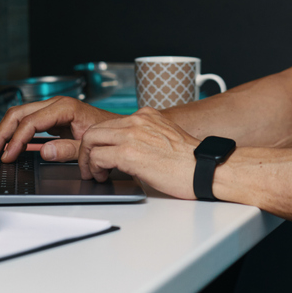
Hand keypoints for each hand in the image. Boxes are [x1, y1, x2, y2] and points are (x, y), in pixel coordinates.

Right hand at [0, 96, 118, 161]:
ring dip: (4, 132)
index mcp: (65, 108)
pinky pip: (27, 121)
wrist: (118, 131)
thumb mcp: (89, 146)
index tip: (8, 155)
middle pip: (19, 114)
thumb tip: (44, 151)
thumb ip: (67, 149)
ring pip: (19, 115)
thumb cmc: (107, 136)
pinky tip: (6, 144)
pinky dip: (14, 132)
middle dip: (2, 133)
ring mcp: (52, 110)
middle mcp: (56, 105)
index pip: (31, 121)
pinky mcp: (51, 118)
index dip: (16, 139)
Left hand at [80, 107, 202, 198]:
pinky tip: (102, 177)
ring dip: (87, 159)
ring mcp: (131, 135)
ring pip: (91, 140)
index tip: (99, 153)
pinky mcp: (129, 153)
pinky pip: (98, 157)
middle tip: (89, 165)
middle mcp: (137, 120)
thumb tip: (128, 151)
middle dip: (87, 149)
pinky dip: (94, 168)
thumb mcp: (165, 138)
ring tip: (94, 173)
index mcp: (146, 116)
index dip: (100, 141)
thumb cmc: (190, 161)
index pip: (110, 124)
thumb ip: (144, 137)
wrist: (205, 169)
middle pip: (95, 129)